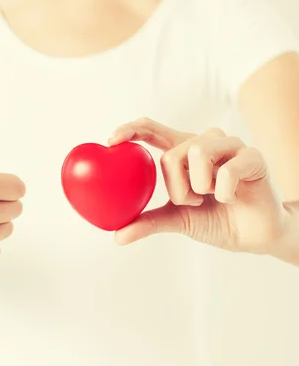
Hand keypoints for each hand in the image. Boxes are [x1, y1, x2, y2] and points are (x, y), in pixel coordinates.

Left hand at [108, 118, 286, 254]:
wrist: (254, 236)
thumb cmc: (216, 220)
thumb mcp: (177, 219)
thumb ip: (149, 221)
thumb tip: (117, 236)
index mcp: (183, 151)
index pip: (153, 130)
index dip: (132, 129)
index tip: (112, 140)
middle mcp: (204, 142)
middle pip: (172, 153)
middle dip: (177, 188)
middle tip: (194, 201)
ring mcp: (229, 146)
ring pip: (197, 153)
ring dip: (200, 187)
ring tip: (213, 197)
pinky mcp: (252, 156)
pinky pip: (226, 170)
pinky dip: (224, 192)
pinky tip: (232, 198)